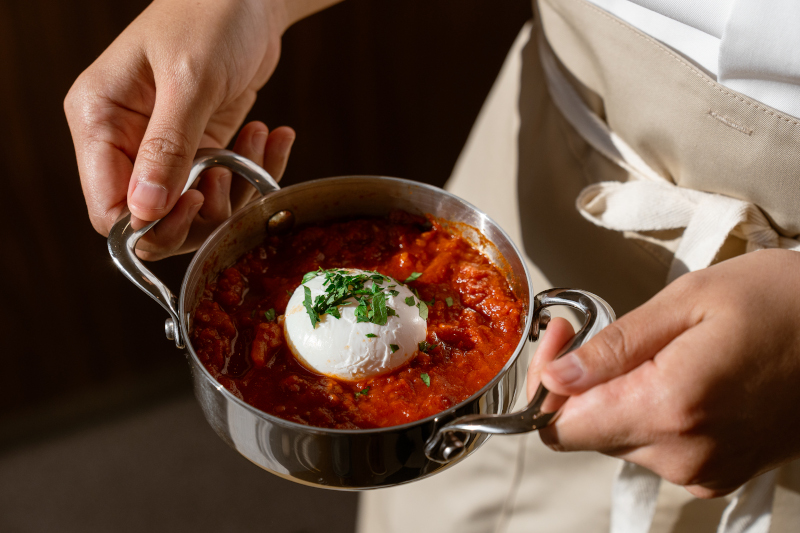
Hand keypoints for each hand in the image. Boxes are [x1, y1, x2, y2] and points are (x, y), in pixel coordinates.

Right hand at [64, 0, 334, 258]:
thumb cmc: (210, 17)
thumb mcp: (189, 81)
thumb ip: (168, 148)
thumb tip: (144, 212)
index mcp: (99, 119)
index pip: (107, 206)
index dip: (149, 224)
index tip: (195, 207)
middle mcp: (126, 139)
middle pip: (152, 217)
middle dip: (199, 212)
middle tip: (230, 179)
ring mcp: (166, 146)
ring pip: (195, 207)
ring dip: (235, 189)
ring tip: (257, 142)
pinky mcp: (202, 145)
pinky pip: (225, 183)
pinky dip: (254, 171)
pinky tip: (272, 136)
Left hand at [527, 249, 799, 497]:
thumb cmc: (786, 302)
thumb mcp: (689, 301)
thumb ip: (614, 347)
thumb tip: (556, 378)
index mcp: (670, 407)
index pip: (563, 427)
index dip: (546, 383)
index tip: (561, 339)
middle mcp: (684, 453)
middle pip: (588, 434)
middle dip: (577, 384)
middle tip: (591, 333)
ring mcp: (705, 468)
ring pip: (619, 439)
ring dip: (615, 396)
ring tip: (649, 350)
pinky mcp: (720, 471)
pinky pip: (656, 447)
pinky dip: (647, 412)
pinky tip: (670, 375)